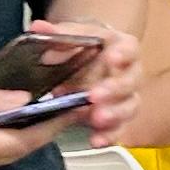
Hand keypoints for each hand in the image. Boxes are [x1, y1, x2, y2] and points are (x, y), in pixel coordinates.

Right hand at [0, 84, 81, 169]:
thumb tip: (24, 100)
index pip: (24, 141)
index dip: (51, 127)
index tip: (72, 111)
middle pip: (18, 151)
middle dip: (43, 132)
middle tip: (63, 109)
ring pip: (3, 156)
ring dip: (24, 138)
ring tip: (40, 114)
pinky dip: (4, 141)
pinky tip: (5, 124)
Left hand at [52, 21, 146, 144]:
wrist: (84, 62)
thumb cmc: (82, 47)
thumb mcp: (70, 36)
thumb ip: (57, 34)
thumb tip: (38, 28)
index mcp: (120, 48)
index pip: (130, 49)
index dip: (124, 54)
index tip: (112, 58)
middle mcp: (128, 73)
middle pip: (131, 81)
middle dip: (115, 89)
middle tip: (95, 96)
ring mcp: (124, 98)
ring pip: (129, 107)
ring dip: (115, 115)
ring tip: (96, 119)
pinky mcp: (116, 119)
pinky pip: (119, 129)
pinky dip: (109, 136)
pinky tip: (95, 141)